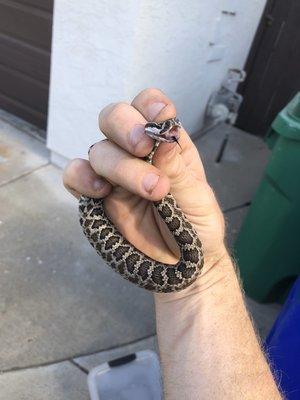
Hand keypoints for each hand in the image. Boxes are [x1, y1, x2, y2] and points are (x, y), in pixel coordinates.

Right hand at [63, 88, 226, 291]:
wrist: (182, 265)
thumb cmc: (198, 228)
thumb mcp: (197, 199)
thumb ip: (178, 171)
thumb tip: (162, 140)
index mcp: (166, 145)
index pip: (149, 107)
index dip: (150, 105)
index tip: (160, 115)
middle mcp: (136, 154)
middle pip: (114, 118)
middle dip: (125, 127)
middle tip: (143, 147)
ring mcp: (114, 175)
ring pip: (99, 150)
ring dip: (118, 165)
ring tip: (150, 191)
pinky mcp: (96, 198)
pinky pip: (75, 178)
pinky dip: (81, 178)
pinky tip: (100, 193)